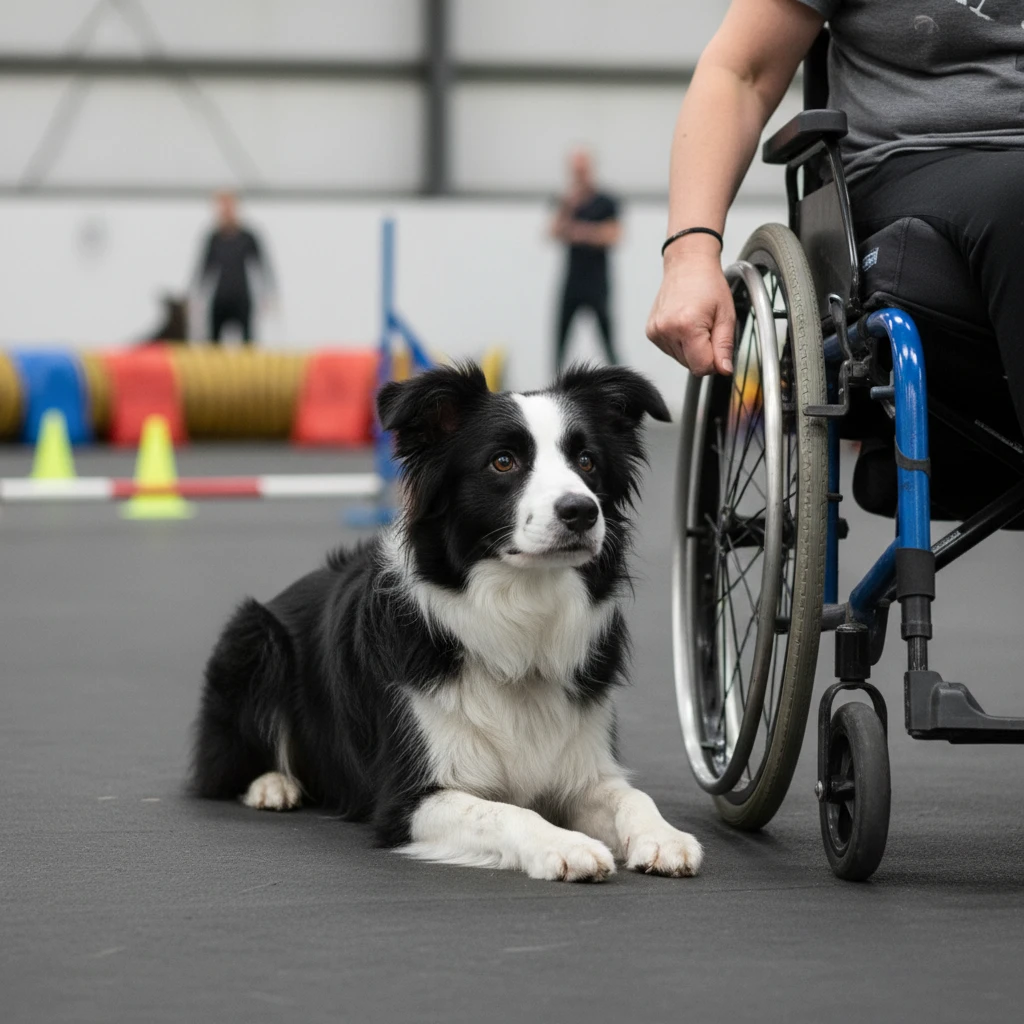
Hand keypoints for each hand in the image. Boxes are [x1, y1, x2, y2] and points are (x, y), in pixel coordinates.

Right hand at [646, 249, 734, 375]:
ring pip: (681, 360)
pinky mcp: (651, 332)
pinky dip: (681, 343)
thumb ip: (725, 346)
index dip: (715, 362)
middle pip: (691, 365)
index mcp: (687, 326)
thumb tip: (724, 370)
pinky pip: (671, 351)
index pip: (702, 367)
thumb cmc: (708, 284)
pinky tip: (684, 324)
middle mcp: (667, 330)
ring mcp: (656, 332)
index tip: (719, 346)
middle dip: (703, 353)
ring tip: (696, 323)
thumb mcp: (726, 315)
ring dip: (692, 348)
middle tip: (708, 328)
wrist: (687, 264)